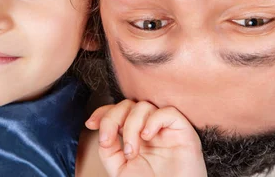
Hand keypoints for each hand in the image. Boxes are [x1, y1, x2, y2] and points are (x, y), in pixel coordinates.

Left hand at [86, 100, 206, 176]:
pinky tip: (147, 136)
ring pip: (144, 106)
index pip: (117, 112)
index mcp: (135, 135)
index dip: (103, 113)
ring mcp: (165, 129)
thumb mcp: (120, 170)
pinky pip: (168, 112)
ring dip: (131, 126)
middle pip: (127, 105)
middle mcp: (149, 128)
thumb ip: (109, 150)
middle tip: (109, 142)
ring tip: (132, 151)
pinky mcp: (183, 131)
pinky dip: (153, 120)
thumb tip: (102, 132)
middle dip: (112, 119)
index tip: (91, 124)